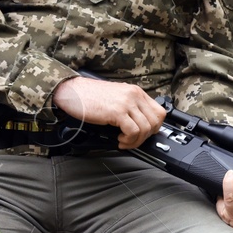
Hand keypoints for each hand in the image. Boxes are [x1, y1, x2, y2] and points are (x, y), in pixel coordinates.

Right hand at [51, 76, 165, 149]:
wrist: (72, 91)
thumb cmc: (90, 96)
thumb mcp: (116, 98)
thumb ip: (130, 107)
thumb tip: (141, 125)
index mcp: (136, 92)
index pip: (159, 111)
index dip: (155, 127)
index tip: (145, 134)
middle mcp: (134, 95)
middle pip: (155, 121)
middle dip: (146, 136)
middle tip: (133, 140)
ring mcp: (127, 103)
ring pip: (145, 128)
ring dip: (136, 141)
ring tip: (124, 141)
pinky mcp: (117, 112)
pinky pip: (133, 131)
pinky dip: (128, 140)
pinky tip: (119, 139)